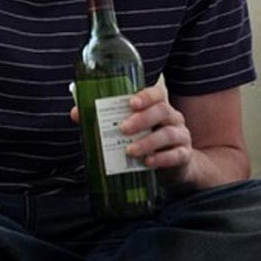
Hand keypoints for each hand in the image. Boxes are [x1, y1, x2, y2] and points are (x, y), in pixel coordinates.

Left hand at [68, 78, 193, 183]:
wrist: (175, 167)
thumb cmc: (147, 141)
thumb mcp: (130, 130)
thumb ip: (104, 120)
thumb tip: (76, 113)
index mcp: (158, 107)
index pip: (157, 94)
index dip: (145, 96)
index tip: (130, 102)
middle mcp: (173, 118)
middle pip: (162, 111)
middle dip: (141, 119)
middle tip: (123, 128)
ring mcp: (181, 137)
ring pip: (168, 134)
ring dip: (147, 142)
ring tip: (129, 150)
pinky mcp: (183, 156)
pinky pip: (176, 155)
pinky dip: (161, 159)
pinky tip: (147, 162)